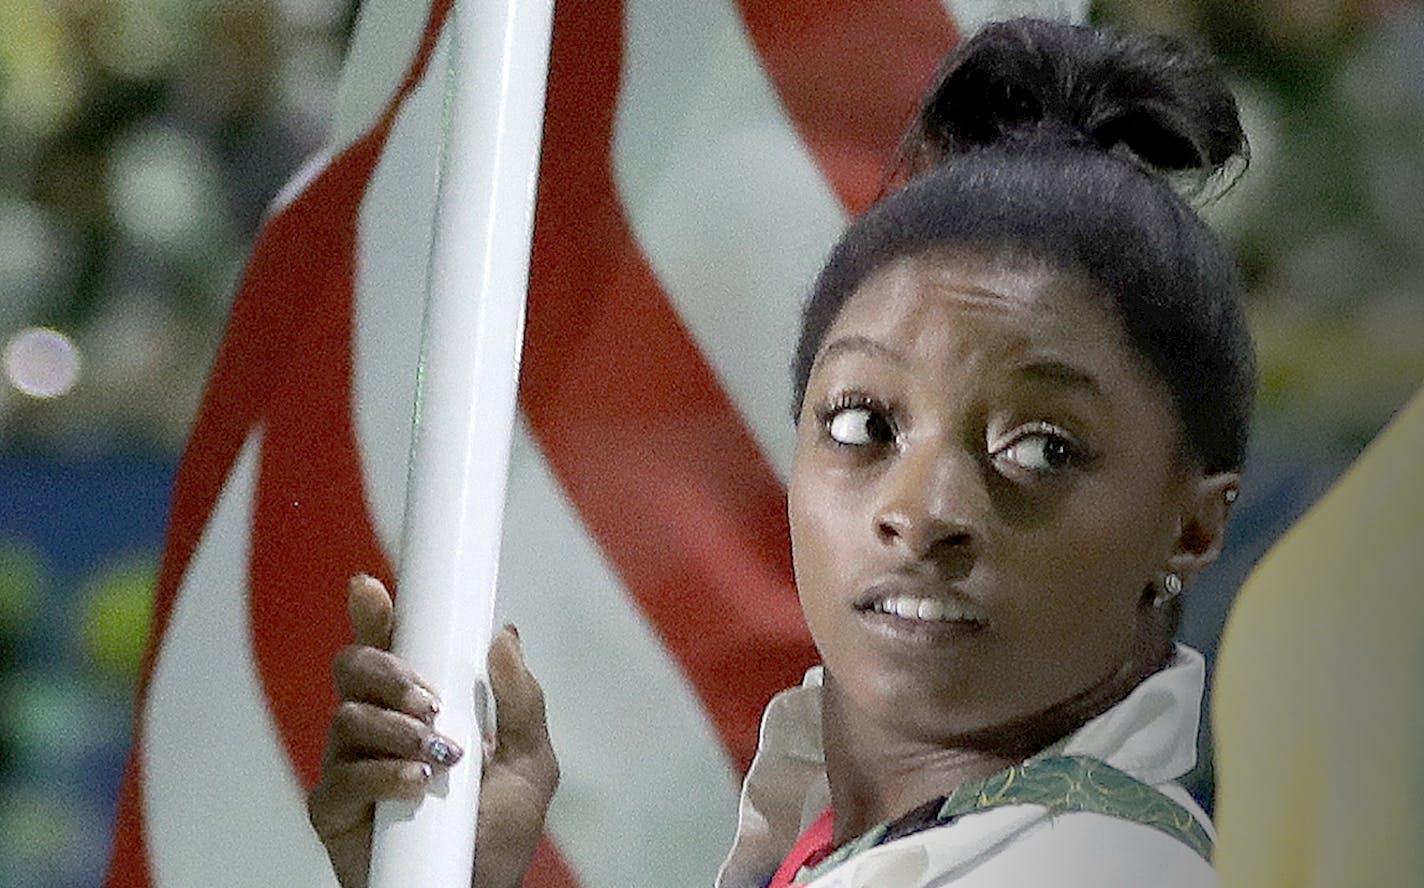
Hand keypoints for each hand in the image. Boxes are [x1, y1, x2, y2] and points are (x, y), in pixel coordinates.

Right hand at [307, 575, 558, 887]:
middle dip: (387, 671)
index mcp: (418, 706)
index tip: (372, 588)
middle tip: (430, 700)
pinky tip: (416, 785)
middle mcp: (377, 728)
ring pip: (346, 718)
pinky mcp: (334, 812)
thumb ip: (522, 703)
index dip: (374, 614)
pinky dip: (380, 775)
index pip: (390, 647)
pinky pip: (339, 779)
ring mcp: (350, 767)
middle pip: (352, 669)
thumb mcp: (531, 764)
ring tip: (439, 755)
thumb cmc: (498, 835)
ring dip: (395, 729)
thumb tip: (505, 636)